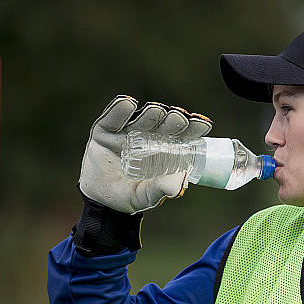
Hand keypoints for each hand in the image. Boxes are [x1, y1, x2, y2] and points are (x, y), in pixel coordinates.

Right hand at [78, 95, 211, 213]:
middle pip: (164, 122)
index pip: (182, 135)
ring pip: (142, 117)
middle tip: (179, 118)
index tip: (203, 125)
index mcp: (164, 150)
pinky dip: (120, 109)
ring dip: (151, 113)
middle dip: (173, 119)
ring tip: (157, 112)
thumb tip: (181, 180)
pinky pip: (113, 117)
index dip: (193, 128)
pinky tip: (127, 104)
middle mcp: (148, 136)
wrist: (100, 200)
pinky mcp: (105, 131)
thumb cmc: (129, 196)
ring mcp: (126, 131)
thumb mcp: (146, 196)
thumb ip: (161, 189)